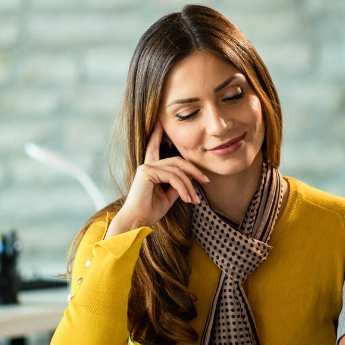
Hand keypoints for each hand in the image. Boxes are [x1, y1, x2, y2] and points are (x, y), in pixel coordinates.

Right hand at [106, 123, 208, 238]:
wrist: (138, 222)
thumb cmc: (150, 211)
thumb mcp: (168, 196)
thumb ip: (177, 185)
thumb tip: (189, 180)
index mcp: (151, 169)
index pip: (155, 148)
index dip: (157, 134)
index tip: (160, 122)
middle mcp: (148, 166)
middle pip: (177, 161)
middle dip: (193, 170)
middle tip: (206, 181)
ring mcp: (146, 167)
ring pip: (177, 170)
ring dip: (189, 185)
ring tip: (194, 199)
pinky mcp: (147, 172)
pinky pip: (172, 177)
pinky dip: (183, 187)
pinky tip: (186, 198)